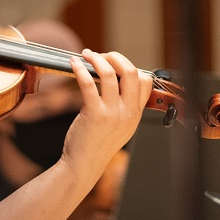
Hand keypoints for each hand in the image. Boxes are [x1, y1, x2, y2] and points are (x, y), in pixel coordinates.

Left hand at [60, 49, 150, 180]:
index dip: (130, 66)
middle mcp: (128, 112)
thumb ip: (123, 107)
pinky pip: (88, 84)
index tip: (115, 63)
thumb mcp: (120, 126)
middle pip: (131, 72)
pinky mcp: (94, 114)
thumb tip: (115, 82)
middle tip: (101, 55)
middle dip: (115, 57)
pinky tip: (73, 63)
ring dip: (96, 59)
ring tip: (85, 55)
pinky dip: (80, 69)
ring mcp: (112, 113)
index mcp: (136, 114)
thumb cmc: (97, 144)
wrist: (84, 164)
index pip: (146, 81)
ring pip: (109, 74)